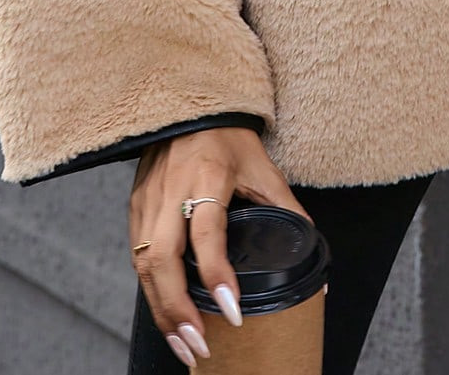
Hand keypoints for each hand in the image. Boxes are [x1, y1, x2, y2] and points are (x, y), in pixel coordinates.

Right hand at [129, 125, 312, 366]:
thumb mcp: (264, 167)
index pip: (208, 233)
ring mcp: (148, 198)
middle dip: (178, 311)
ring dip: (161, 311)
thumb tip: (312, 253)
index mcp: (208, 175)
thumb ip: (288, 209)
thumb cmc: (230, 134)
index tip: (230, 312)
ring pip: (144, 265)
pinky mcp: (135, 206)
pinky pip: (138, 256)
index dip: (217, 275)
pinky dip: (151, 292)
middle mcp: (172, 189)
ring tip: (184, 345)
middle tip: (200, 347)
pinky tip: (167, 315)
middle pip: (163, 259)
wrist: (190, 101)